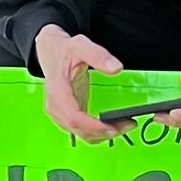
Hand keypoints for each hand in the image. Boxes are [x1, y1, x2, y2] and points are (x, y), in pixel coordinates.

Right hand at [34, 24, 134, 142]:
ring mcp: (60, 114)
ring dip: (103, 135)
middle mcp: (56, 107)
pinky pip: (83, 131)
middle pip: (79, 130)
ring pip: (82, 134)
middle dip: (104, 132)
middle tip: (127, 125)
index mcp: (57, 91)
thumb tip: (116, 68)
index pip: (74, 117)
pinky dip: (98, 133)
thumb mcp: (80, 45)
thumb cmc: (64, 51)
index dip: (94, 126)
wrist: (52, 53)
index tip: (114, 126)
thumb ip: (98, 55)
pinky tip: (113, 126)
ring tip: (124, 125)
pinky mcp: (67, 117)